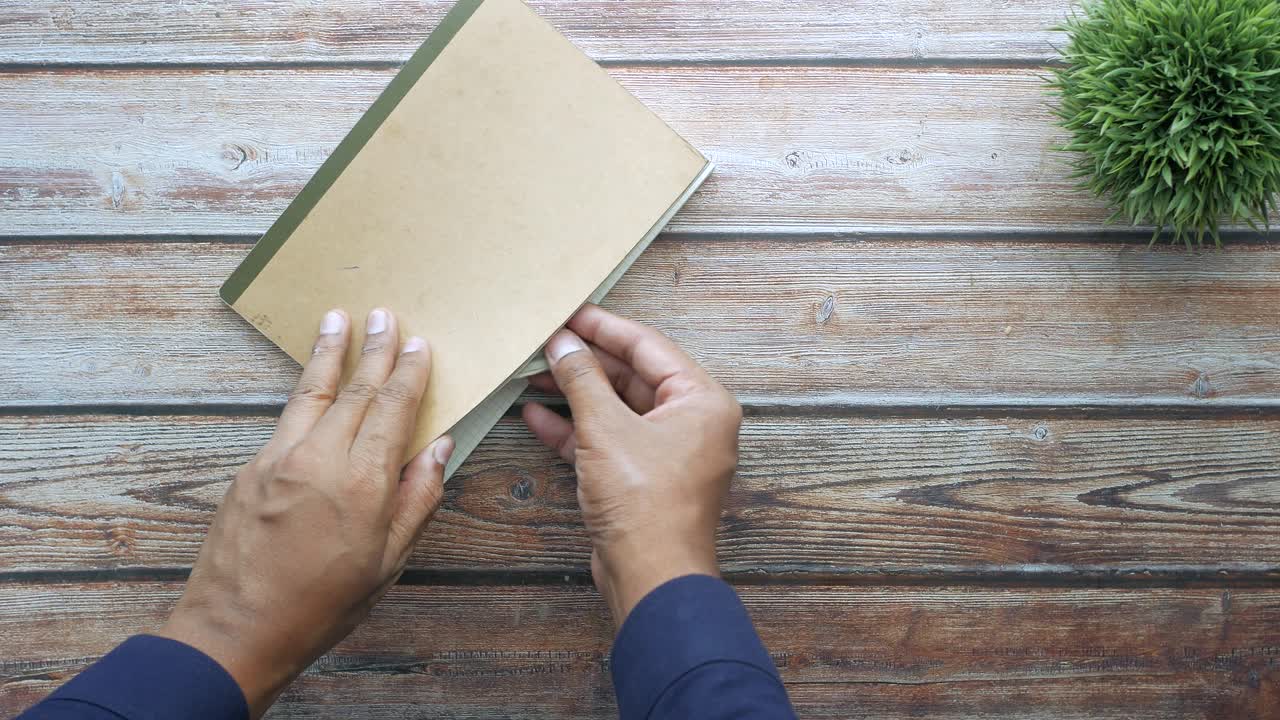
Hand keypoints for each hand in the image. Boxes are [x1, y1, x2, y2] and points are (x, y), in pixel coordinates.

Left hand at [158, 308, 453, 717]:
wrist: (237, 629)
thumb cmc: (323, 605)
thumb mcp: (388, 562)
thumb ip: (417, 499)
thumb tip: (439, 448)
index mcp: (364, 483)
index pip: (392, 408)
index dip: (407, 373)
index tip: (418, 344)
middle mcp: (320, 458)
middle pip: (354, 389)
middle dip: (373, 349)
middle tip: (384, 314)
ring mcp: (279, 459)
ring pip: (311, 391)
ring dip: (329, 352)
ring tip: (338, 318)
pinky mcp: (251, 468)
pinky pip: (286, 417)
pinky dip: (305, 389)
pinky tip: (312, 381)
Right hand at [522, 305, 741, 627]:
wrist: (652, 578)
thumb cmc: (645, 504)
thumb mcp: (605, 429)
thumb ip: (582, 379)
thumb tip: (562, 344)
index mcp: (702, 400)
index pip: (648, 346)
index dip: (603, 327)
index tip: (568, 311)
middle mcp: (693, 422)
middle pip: (632, 376)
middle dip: (584, 361)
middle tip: (543, 342)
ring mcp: (669, 452)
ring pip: (616, 409)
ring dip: (575, 394)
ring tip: (531, 374)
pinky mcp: (644, 479)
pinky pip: (609, 441)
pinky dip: (575, 429)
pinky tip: (535, 415)